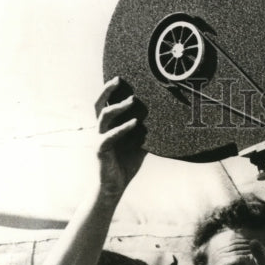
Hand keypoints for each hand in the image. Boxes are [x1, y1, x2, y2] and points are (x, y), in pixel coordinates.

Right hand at [95, 77, 145, 199]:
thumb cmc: (126, 164)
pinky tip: (135, 124)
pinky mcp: (100, 150)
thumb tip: (164, 122)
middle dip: (107, 90)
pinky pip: (109, 136)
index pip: (108, 104)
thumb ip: (147, 133)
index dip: (112, 90)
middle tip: (119, 79)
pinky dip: (122, 129)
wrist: (115, 186)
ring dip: (118, 106)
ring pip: (103, 116)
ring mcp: (99, 138)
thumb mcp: (141, 145)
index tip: (124, 77)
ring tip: (132, 100)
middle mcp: (102, 129)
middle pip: (100, 104)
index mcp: (109, 126)